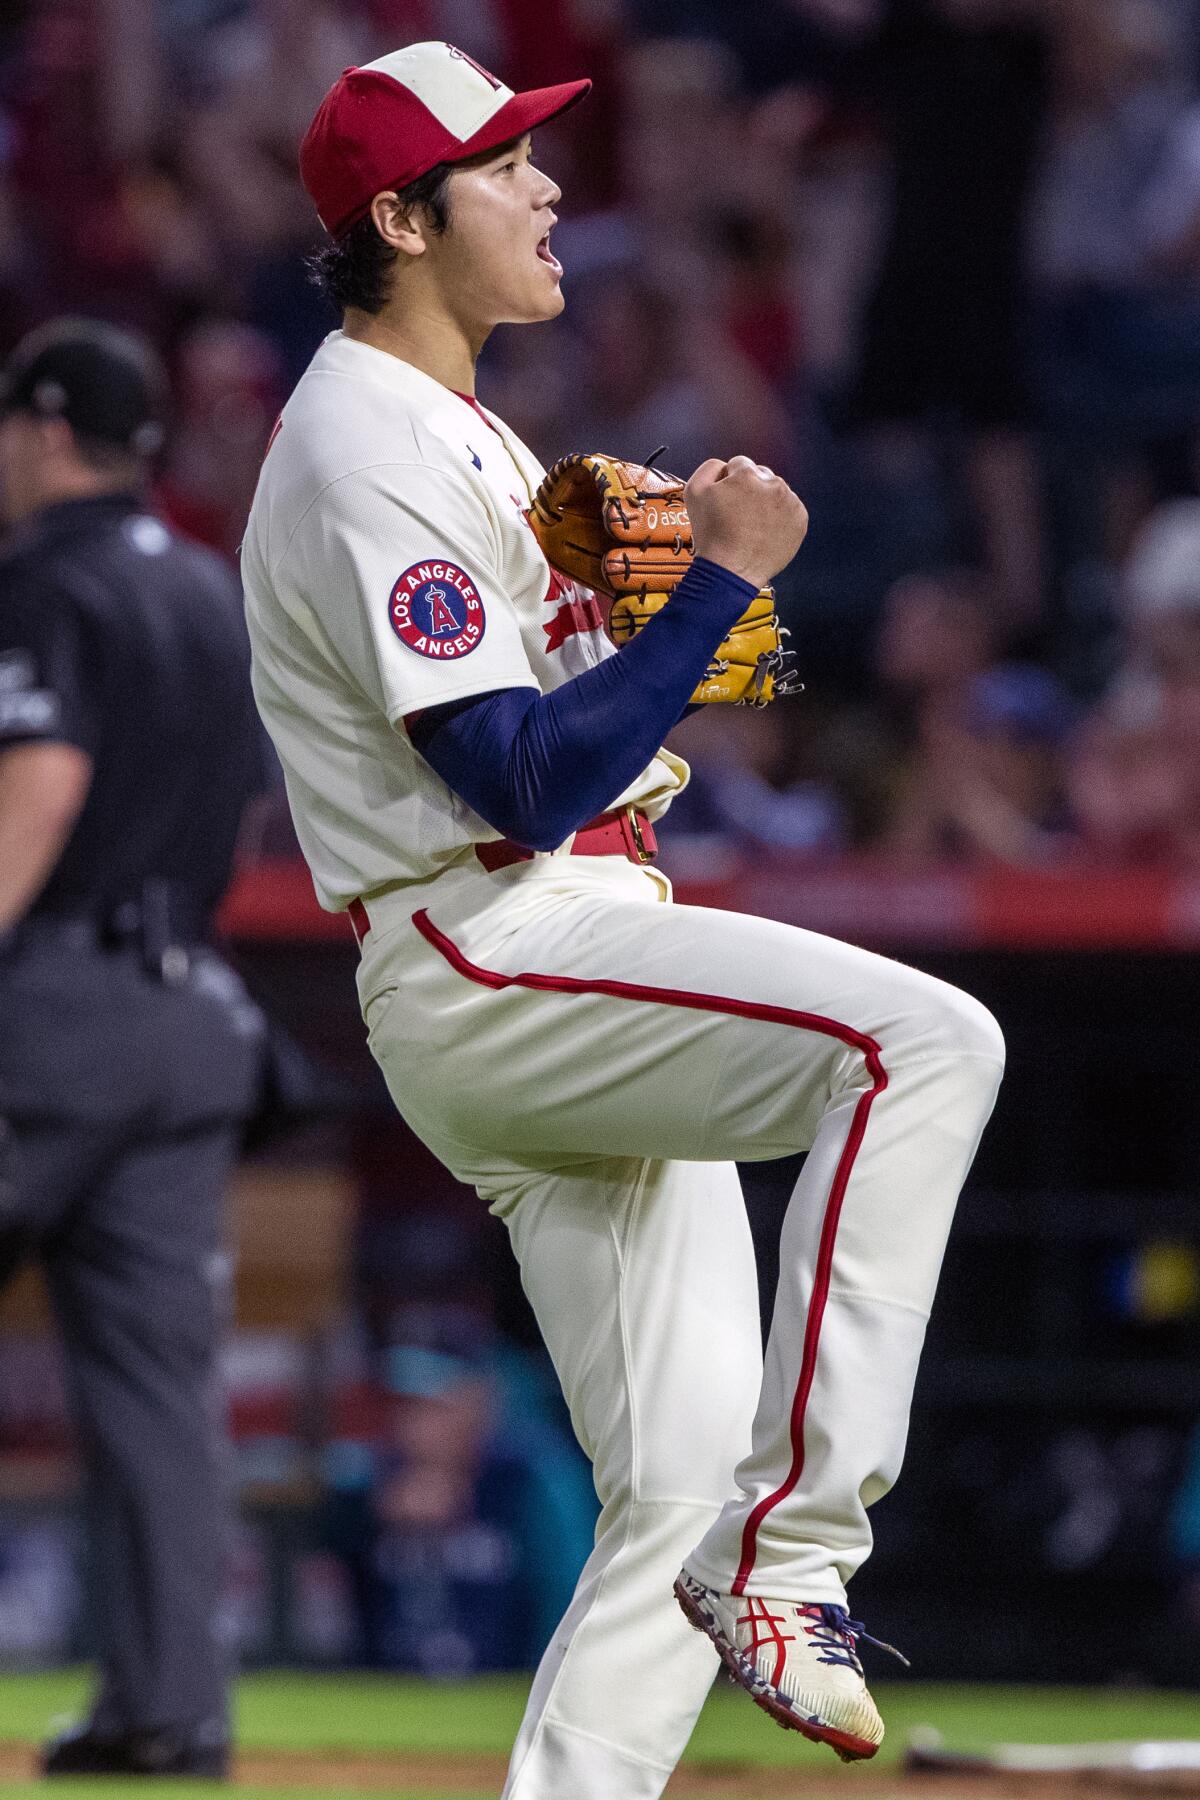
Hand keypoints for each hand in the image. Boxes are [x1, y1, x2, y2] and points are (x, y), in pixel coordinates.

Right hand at [686, 456, 808, 589]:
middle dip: (750, 490)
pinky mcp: (800, 520)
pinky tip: (764, 532)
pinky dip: (779, 518)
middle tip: (738, 515)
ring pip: (776, 492)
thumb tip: (725, 465)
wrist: (731, 570)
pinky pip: (789, 510)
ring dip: (766, 503)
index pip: (739, 464)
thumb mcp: (694, 492)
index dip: (729, 482)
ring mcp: (789, 502)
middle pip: (761, 476)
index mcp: (747, 473)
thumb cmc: (711, 533)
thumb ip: (710, 467)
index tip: (726, 501)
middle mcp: (773, 483)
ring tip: (751, 526)